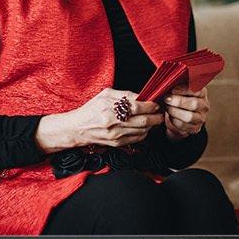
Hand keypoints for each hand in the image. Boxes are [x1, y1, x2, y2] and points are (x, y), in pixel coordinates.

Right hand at [36, 88, 162, 151]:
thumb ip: (124, 94)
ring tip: (154, 119)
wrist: (78, 128)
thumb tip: (142, 96)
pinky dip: (144, 132)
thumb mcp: (105, 95)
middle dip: (156, 117)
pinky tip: (144, 127)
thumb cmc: (92, 109)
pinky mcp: (117, 143)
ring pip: (143, 131)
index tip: (156, 103)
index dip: (151, 105)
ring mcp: (116, 135)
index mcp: (110, 108)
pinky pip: (137, 139)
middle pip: (144, 121)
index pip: (138, 107)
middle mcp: (114, 123)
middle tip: (160, 113)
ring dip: (152, 125)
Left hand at [161, 86, 209, 139]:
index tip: (172, 89)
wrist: (179, 116)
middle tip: (166, 99)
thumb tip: (168, 82)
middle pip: (194, 104)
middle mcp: (204, 105)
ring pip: (189, 117)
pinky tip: (169, 116)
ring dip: (175, 112)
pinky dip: (174, 121)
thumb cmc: (179, 98)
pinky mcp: (195, 128)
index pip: (197, 90)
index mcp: (202, 93)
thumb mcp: (180, 89)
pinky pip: (184, 126)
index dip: (184, 90)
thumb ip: (177, 84)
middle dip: (178, 102)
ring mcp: (201, 118)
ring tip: (167, 107)